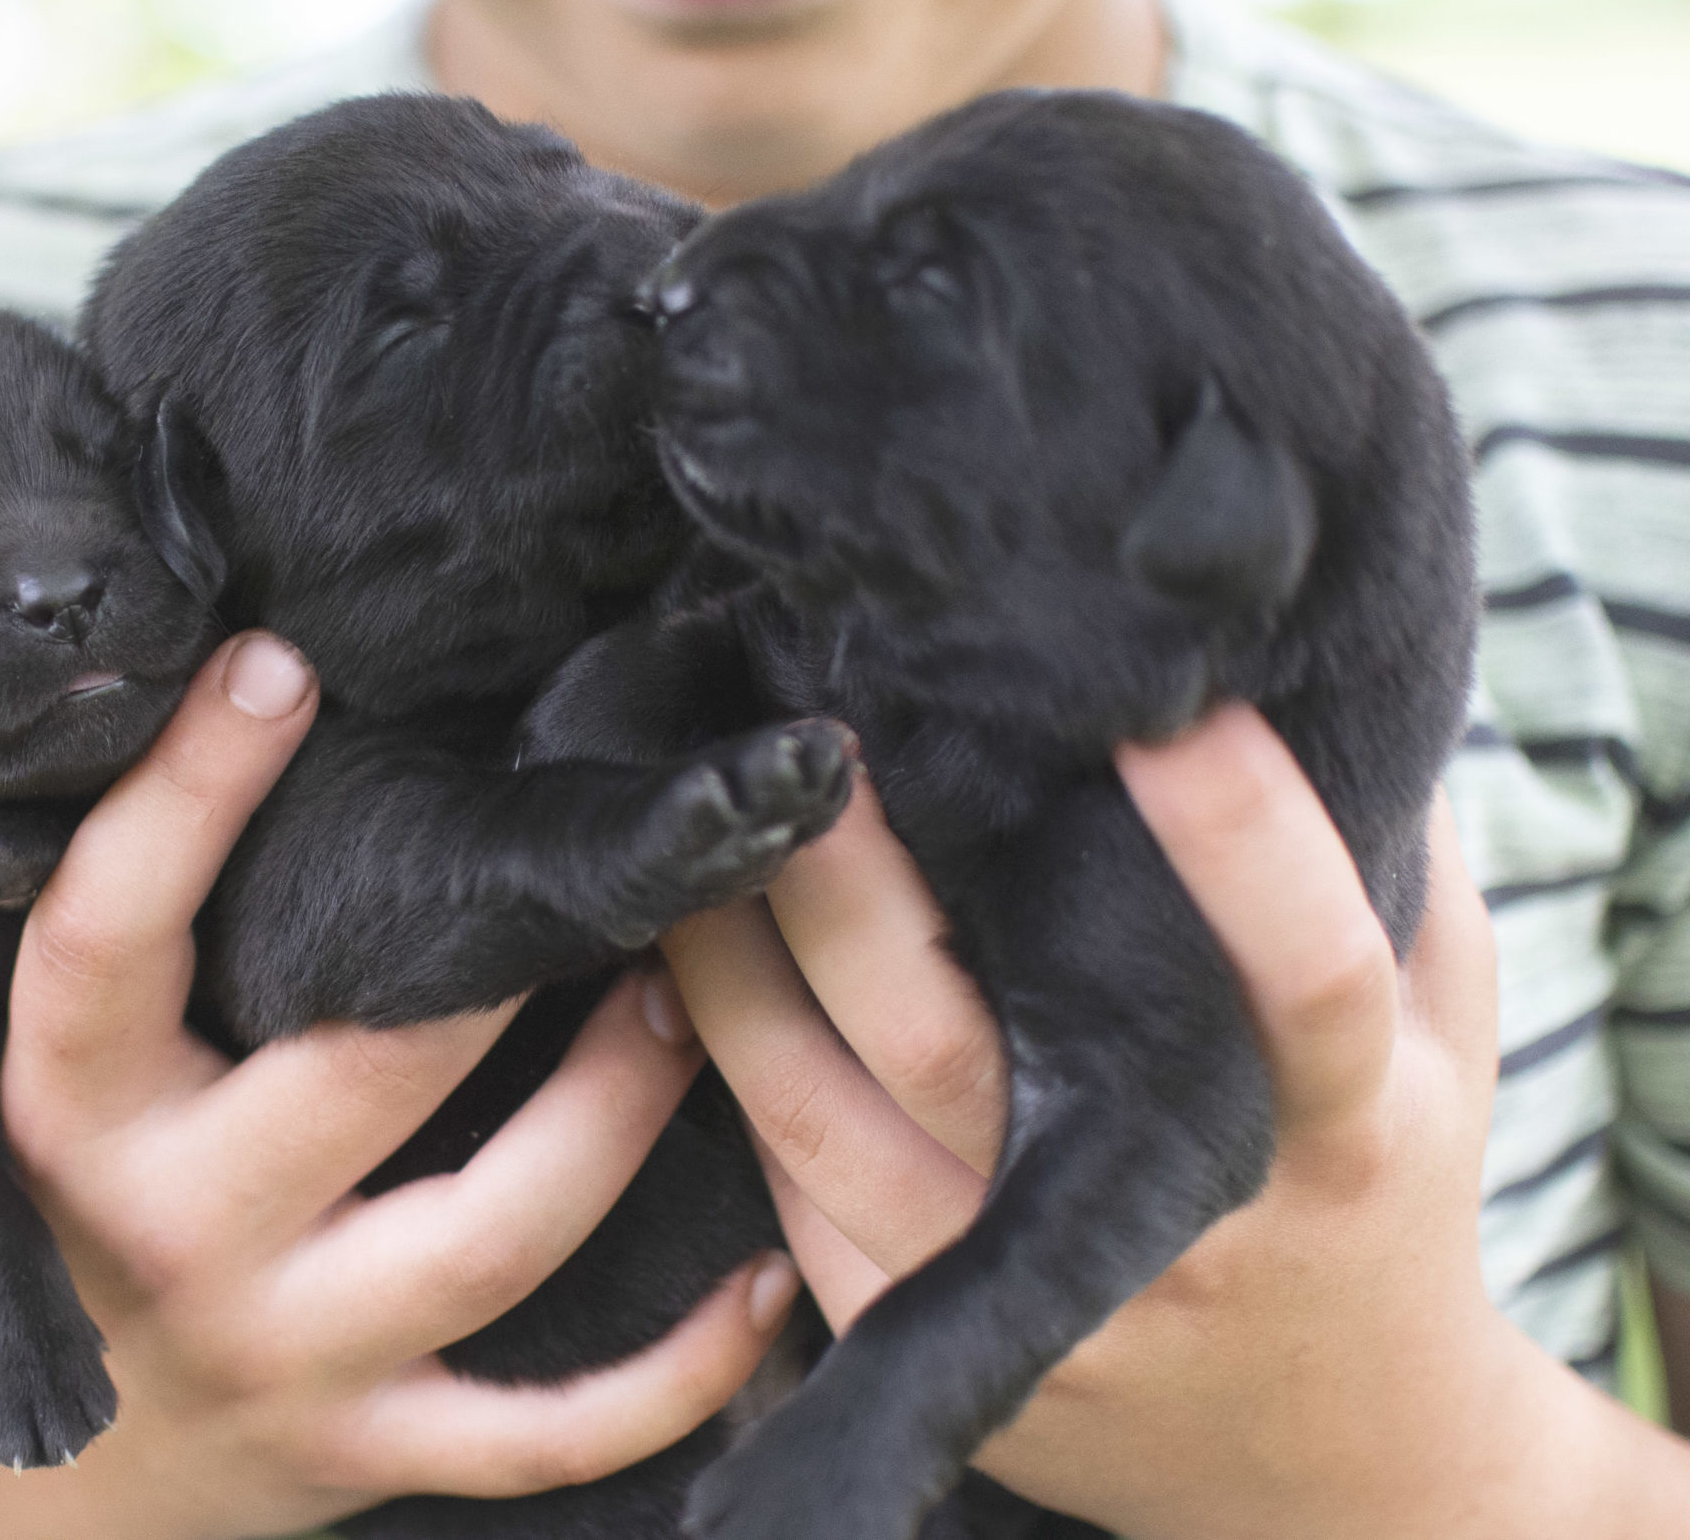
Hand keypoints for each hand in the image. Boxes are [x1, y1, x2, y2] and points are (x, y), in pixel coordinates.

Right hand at [0, 631, 798, 1539]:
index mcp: (51, 1118)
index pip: (108, 935)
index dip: (189, 792)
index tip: (279, 659)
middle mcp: (173, 1237)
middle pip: (362, 1075)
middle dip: (496, 965)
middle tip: (606, 855)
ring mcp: (285, 1356)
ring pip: (493, 1238)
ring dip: (616, 1113)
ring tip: (687, 999)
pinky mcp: (370, 1450)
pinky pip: (546, 1434)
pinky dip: (676, 1376)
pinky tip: (770, 1277)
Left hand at [666, 703, 1667, 1539]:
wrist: (1334, 1460)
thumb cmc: (1383, 1194)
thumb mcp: (1444, 1047)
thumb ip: (1408, 874)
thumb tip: (1321, 674)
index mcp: (1340, 1133)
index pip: (1306, 980)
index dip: (1247, 845)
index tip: (1165, 706)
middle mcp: (1163, 1229)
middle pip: (950, 1043)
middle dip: (842, 884)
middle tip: (789, 738)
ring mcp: (1033, 1308)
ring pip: (818, 1119)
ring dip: (727, 971)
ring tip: (694, 836)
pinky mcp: (934, 1349)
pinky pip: (794, 1194)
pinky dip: (728, 1073)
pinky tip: (691, 967)